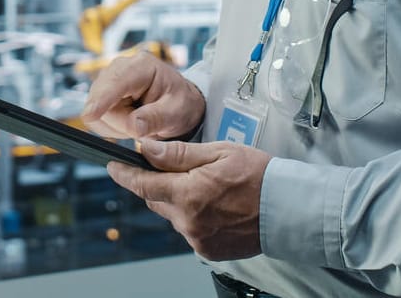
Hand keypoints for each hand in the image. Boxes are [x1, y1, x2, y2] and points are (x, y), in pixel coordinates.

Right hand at [81, 53, 204, 139]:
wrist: (177, 103)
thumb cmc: (179, 103)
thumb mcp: (177, 112)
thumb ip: (156, 118)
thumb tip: (133, 126)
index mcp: (142, 66)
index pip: (116, 81)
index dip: (102, 99)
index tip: (90, 115)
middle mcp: (120, 68)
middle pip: (101, 99)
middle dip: (119, 121)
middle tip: (144, 128)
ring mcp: (108, 80)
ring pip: (96, 112)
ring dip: (117, 126)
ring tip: (140, 124)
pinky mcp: (102, 94)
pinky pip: (96, 119)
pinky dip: (112, 128)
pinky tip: (129, 124)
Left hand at [108, 139, 269, 260]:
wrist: (289, 209)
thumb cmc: (258, 175)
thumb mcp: (218, 153)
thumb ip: (178, 154)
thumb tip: (146, 150)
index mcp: (188, 195)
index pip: (143, 185)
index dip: (124, 174)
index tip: (112, 166)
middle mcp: (188, 222)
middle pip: (156, 200)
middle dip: (157, 183)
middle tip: (173, 168)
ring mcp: (198, 239)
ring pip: (173, 215)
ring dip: (178, 200)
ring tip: (205, 186)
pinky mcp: (209, 251)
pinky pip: (189, 230)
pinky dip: (193, 216)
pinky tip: (214, 206)